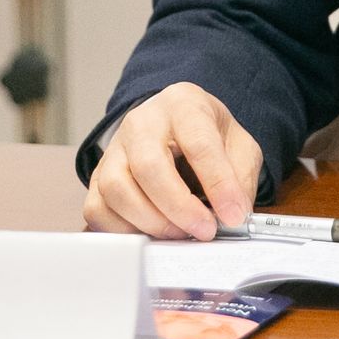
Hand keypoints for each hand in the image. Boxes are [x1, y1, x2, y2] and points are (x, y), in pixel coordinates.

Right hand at [83, 81, 261, 239]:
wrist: (176, 127)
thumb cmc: (207, 135)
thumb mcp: (238, 146)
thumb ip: (240, 178)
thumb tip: (235, 216)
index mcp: (183, 104)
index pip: (198, 144)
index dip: (218, 184)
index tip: (233, 215)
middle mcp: (142, 122)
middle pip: (148, 166)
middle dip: (178, 207)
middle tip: (204, 230)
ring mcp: (114, 148)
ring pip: (116, 189)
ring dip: (150, 222)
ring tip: (179, 233)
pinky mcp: (99, 176)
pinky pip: (98, 208)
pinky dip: (123, 230)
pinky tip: (150, 233)